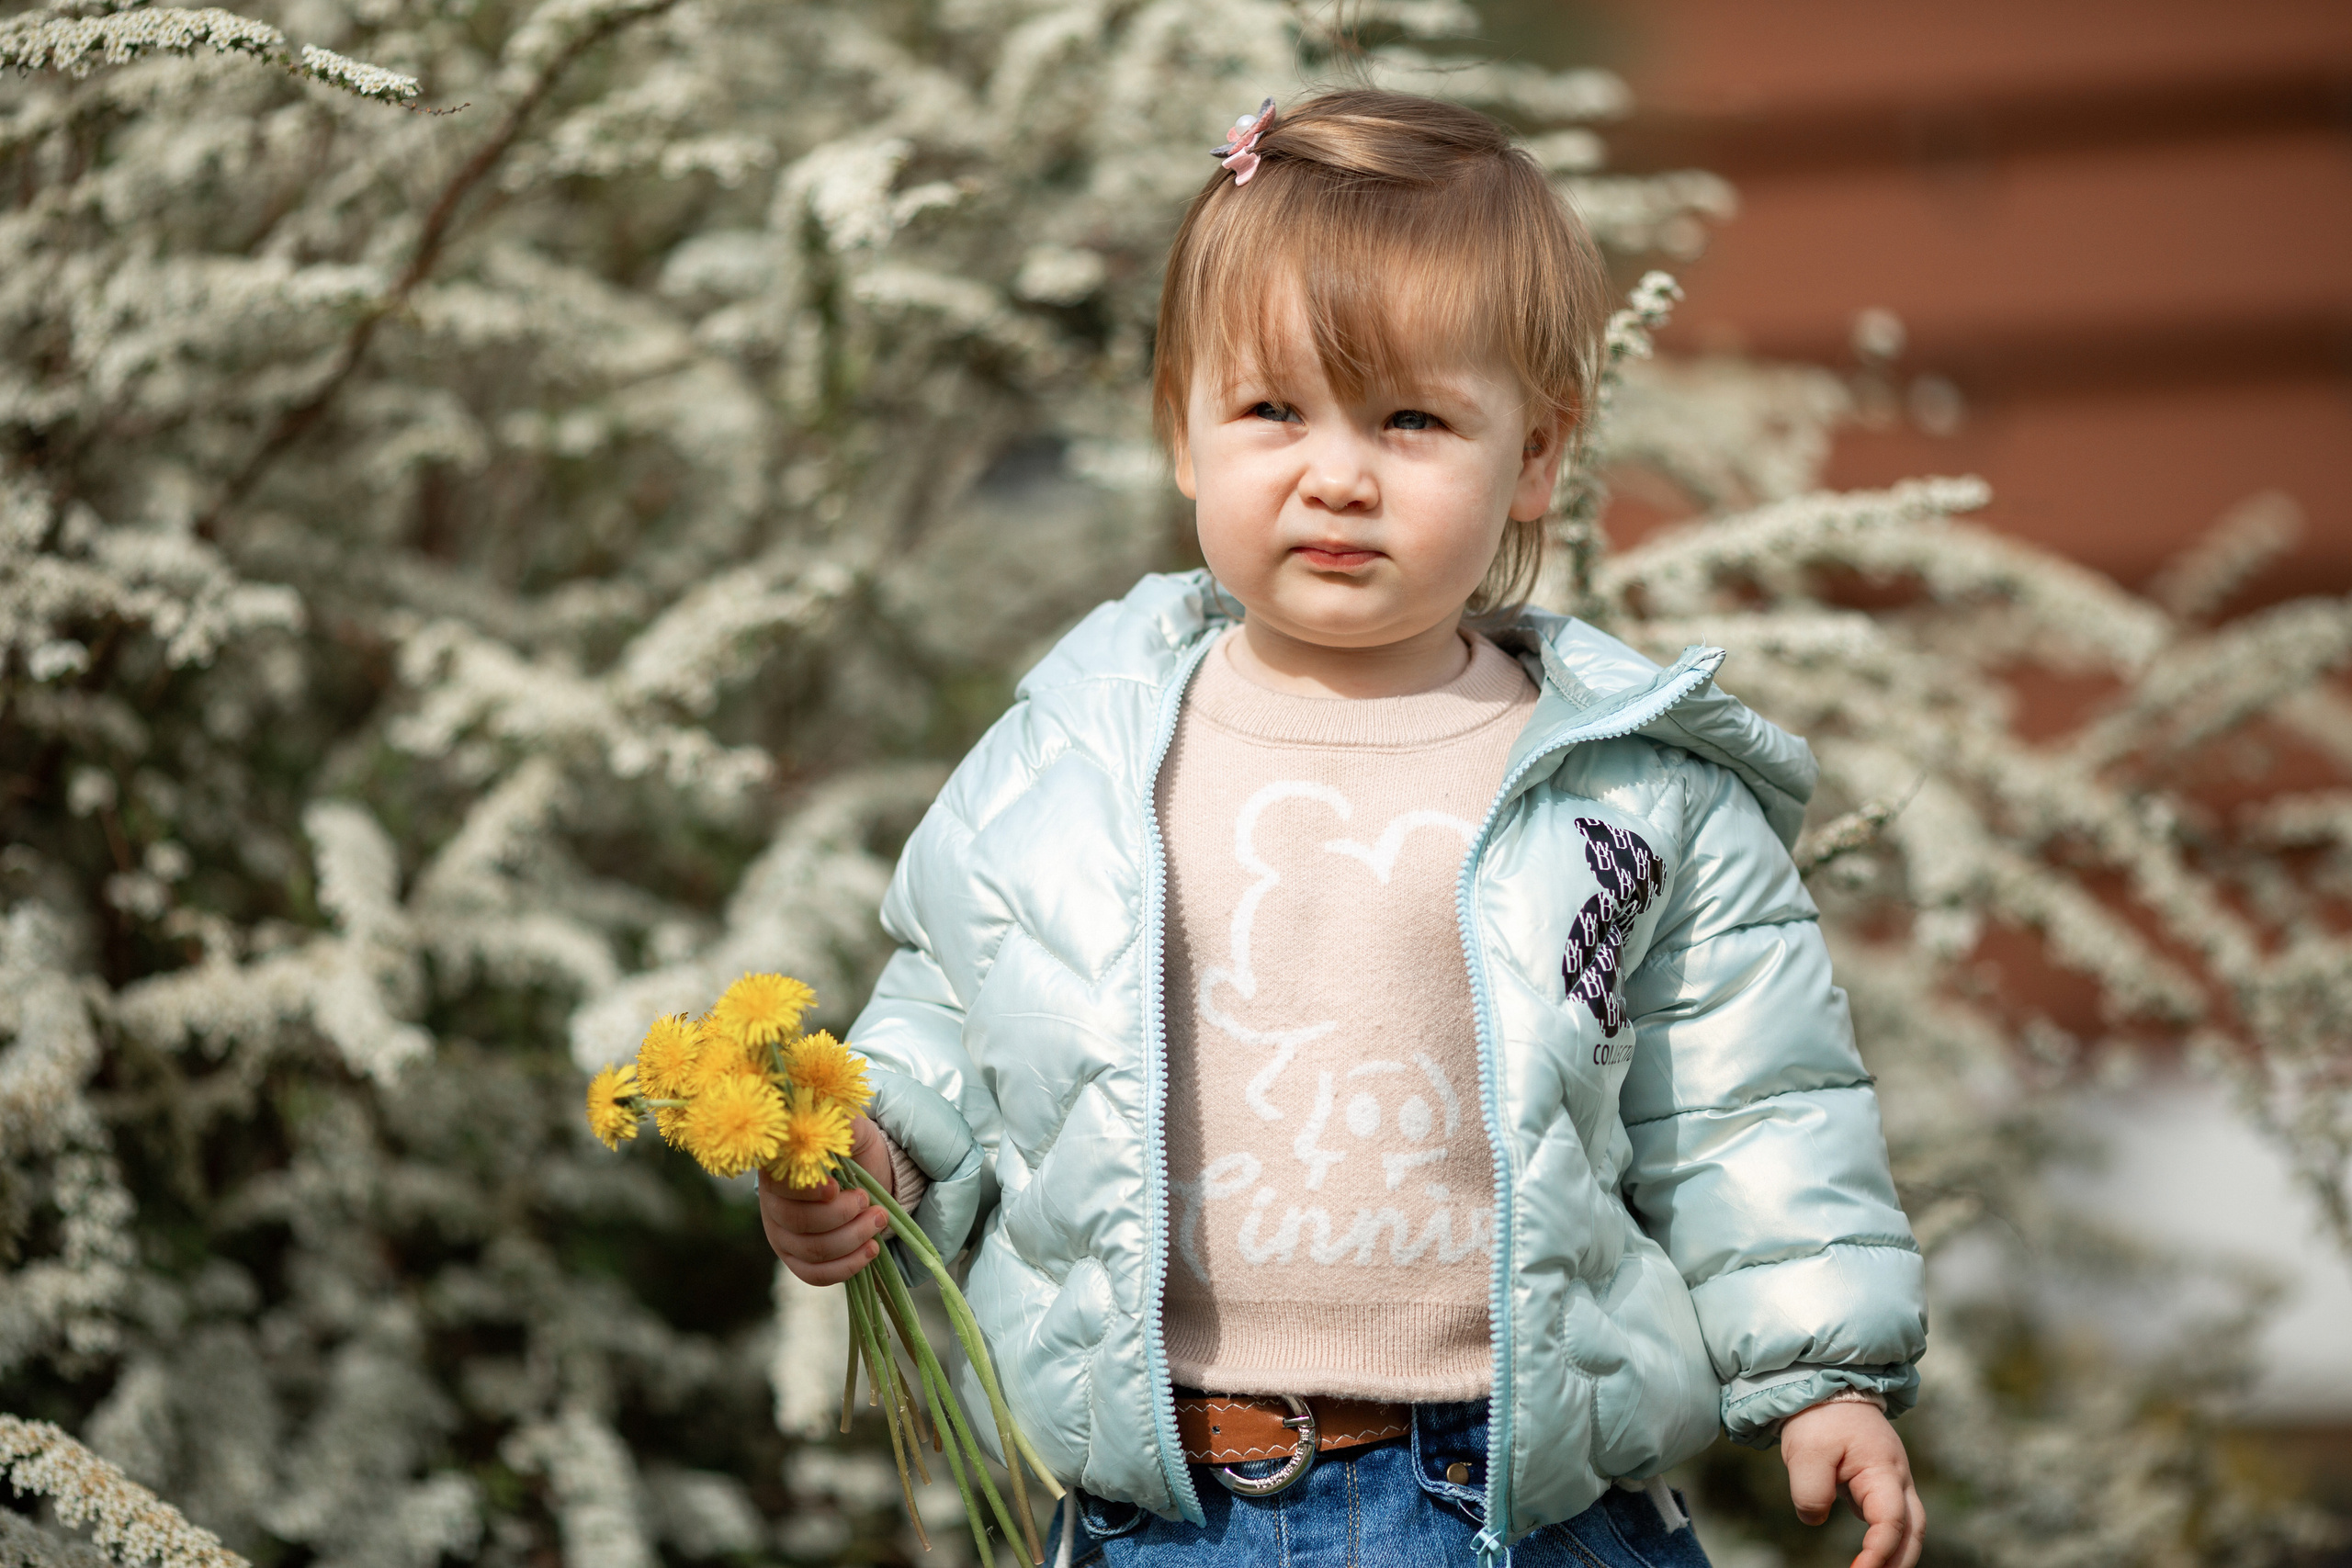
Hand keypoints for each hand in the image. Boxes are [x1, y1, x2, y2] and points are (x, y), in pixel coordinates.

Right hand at [759, 1113, 898, 1285]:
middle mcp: (772, 1205)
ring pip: (812, 1250)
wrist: (868, 1177)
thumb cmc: (854, 1150)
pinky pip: (816, 1275)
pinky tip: (871, 1249)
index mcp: (777, 1170)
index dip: (807, 1191)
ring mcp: (782, 1236)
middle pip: (798, 1223)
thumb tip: (833, 1124)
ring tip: (879, 1219)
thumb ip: (842, 1124)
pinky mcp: (797, 1260)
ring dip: (853, 1238)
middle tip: (867, 1200)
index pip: (780, 1187)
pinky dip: (847, 1266)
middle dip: (841, 1215)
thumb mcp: (853, 1130)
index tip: (837, 1186)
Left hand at [1781, 1400, 1923, 1567]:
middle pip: (1913, 1531)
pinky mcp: (1878, 1485)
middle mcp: (1897, 1479)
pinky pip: (1888, 1519)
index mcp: (1884, 1470)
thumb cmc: (1819, 1418)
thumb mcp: (1805, 1452)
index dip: (1878, 1552)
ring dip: (1896, 1555)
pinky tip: (1867, 1560)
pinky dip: (1884, 1542)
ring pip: (1907, 1527)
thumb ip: (1810, 1491)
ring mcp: (1890, 1482)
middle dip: (1900, 1562)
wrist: (1824, 1387)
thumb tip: (1814, 1519)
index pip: (1892, 1522)